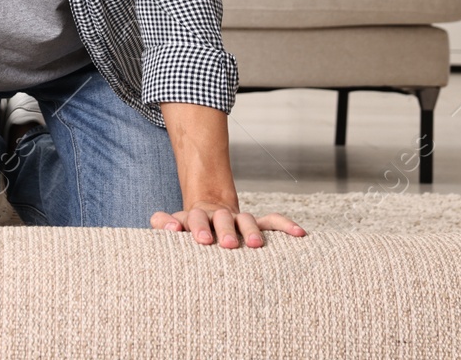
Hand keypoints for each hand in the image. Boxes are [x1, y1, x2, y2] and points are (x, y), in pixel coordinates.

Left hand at [151, 200, 306, 248]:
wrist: (208, 214)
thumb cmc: (188, 230)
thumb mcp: (172, 226)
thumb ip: (163, 222)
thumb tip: (161, 223)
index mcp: (196, 217)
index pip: (193, 218)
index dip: (193, 226)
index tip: (197, 239)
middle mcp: (218, 215)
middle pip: (221, 218)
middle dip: (225, 230)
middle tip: (227, 244)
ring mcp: (237, 220)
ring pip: (246, 220)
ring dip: (251, 230)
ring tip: (256, 245)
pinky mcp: (255, 226)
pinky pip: (272, 222)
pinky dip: (285, 225)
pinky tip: (299, 233)